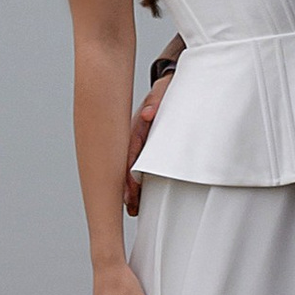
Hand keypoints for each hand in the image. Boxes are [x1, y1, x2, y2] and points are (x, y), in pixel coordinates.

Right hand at [122, 72, 169, 213]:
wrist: (166, 86)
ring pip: (131, 168)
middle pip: (127, 165)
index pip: (131, 152)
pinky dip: (136, 181)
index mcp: (136, 127)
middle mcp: (133, 137)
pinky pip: (138, 165)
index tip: (132, 188)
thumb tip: (148, 113)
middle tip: (130, 206)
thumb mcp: (161, 93)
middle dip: (128, 187)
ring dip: (131, 188)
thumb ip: (155, 102)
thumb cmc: (164, 92)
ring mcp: (138, 143)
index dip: (131, 171)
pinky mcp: (144, 146)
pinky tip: (137, 196)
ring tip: (133, 208)